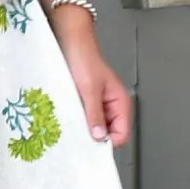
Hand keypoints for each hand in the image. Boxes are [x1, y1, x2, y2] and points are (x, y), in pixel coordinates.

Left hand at [53, 16, 131, 147]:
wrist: (70, 42)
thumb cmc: (84, 59)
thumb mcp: (89, 89)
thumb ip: (95, 114)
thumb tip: (99, 137)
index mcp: (119, 102)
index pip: (121, 133)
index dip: (108, 142)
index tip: (92, 146)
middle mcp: (111, 105)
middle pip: (109, 133)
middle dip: (95, 137)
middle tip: (78, 139)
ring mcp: (98, 104)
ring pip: (96, 127)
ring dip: (85, 128)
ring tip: (71, 128)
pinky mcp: (85, 102)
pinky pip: (85, 118)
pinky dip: (78, 121)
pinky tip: (68, 120)